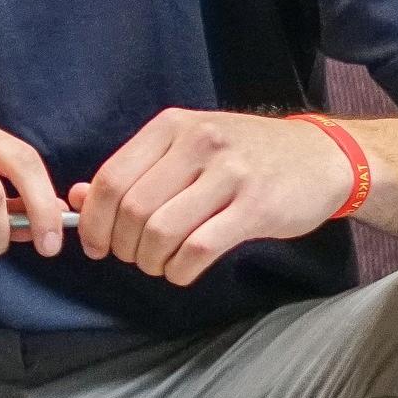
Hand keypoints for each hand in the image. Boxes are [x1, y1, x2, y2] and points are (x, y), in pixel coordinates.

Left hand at [72, 109, 359, 284]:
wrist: (322, 157)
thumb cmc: (245, 156)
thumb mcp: (188, 147)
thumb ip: (135, 171)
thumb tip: (76, 198)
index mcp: (171, 126)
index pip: (111, 179)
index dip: (94, 220)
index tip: (94, 245)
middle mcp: (198, 143)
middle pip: (133, 209)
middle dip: (122, 246)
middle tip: (131, 258)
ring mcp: (229, 173)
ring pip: (162, 231)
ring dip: (150, 260)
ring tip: (158, 264)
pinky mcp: (256, 207)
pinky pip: (199, 249)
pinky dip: (179, 270)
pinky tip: (180, 271)